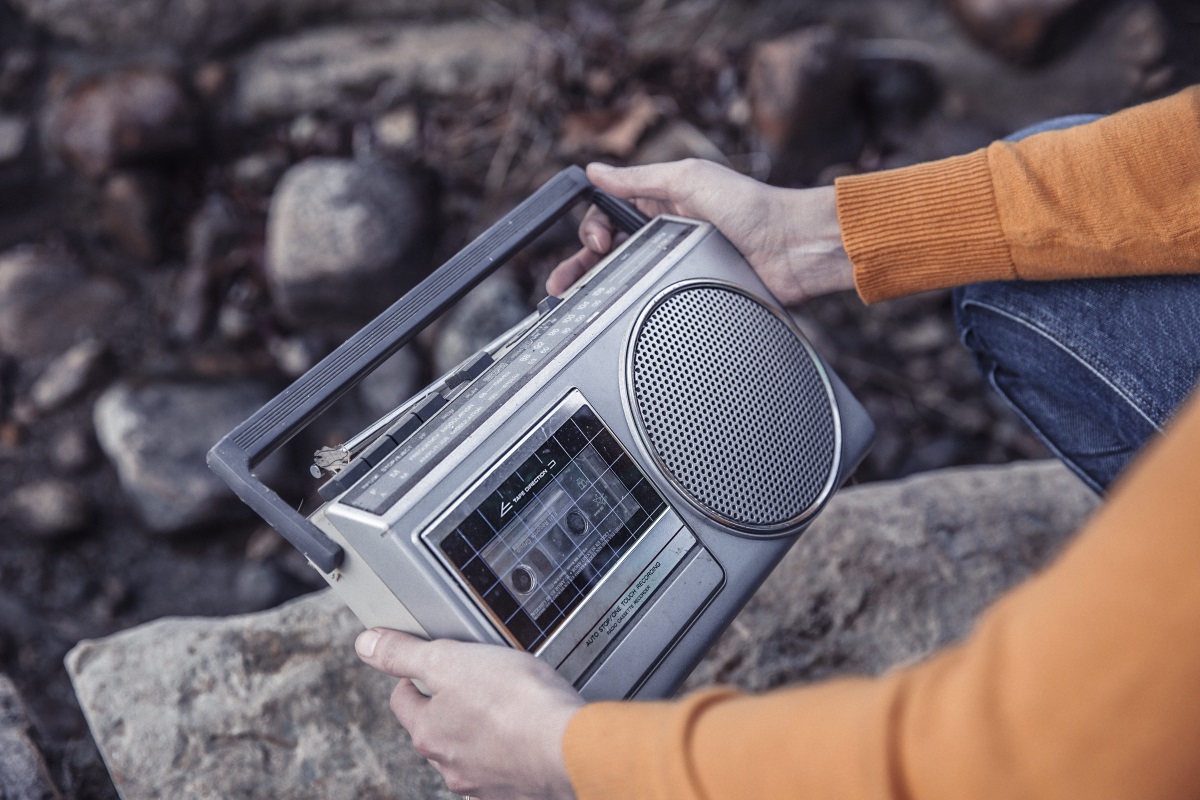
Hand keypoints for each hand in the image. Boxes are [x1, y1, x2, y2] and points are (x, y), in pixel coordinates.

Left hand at [355, 628, 584, 799]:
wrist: (568, 746)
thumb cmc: (515, 702)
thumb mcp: (449, 660)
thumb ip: (404, 653)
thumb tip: (366, 645)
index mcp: (428, 732)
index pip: (403, 699)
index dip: (414, 675)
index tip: (430, 664)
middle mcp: (450, 764)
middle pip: (436, 728)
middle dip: (449, 704)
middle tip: (474, 679)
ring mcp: (484, 782)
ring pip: (469, 750)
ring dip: (479, 730)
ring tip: (505, 705)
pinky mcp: (517, 790)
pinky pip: (504, 767)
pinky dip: (510, 751)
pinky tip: (526, 733)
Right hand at [547, 160, 853, 304]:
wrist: (792, 248)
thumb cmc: (752, 206)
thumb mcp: (689, 180)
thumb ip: (639, 178)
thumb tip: (596, 169)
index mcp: (663, 203)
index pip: (610, 215)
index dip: (595, 229)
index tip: (598, 244)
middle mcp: (667, 234)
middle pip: (612, 252)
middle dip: (582, 267)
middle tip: (562, 285)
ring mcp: (679, 265)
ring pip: (628, 278)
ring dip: (601, 290)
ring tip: (577, 306)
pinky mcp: (694, 292)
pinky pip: (657, 300)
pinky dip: (635, 307)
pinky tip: (618, 317)